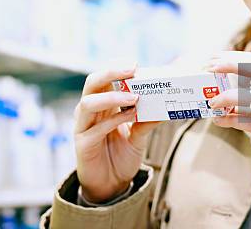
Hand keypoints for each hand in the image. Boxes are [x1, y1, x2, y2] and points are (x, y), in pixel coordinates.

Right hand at [74, 66, 162, 202]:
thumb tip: (167, 106)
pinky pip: (96, 128)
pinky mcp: (83, 144)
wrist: (110, 186)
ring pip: (89, 103)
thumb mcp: (139, 135)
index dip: (116, 68)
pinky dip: (113, 120)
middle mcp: (89, 112)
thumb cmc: (121, 155)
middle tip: (132, 69)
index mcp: (101, 104)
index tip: (135, 64)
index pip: (103, 78)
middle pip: (92, 83)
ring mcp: (83, 127)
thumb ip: (147, 120)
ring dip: (112, 97)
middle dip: (111, 73)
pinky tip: (130, 117)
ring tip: (134, 97)